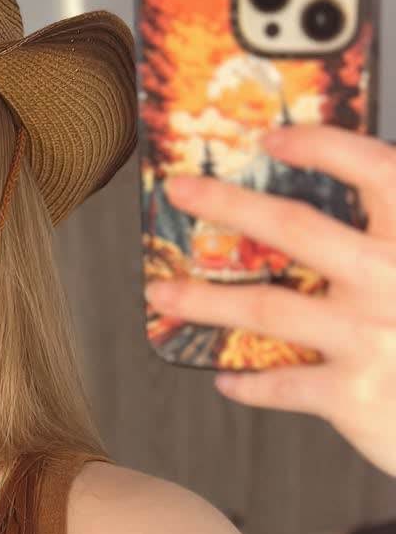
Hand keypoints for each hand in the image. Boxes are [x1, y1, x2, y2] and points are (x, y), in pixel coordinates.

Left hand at [143, 125, 395, 477]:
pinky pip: (283, 384)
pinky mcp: (352, 396)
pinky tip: (225, 378)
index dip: (321, 146)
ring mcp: (370, 337)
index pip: (373, 170)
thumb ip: (391, 236)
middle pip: (295, 229)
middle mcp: (394, 279)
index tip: (272, 137)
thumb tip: (354, 214)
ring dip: (204, 298)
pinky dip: (249, 384)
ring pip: (266, 307)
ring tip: (161, 291)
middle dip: (228, 204)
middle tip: (180, 190)